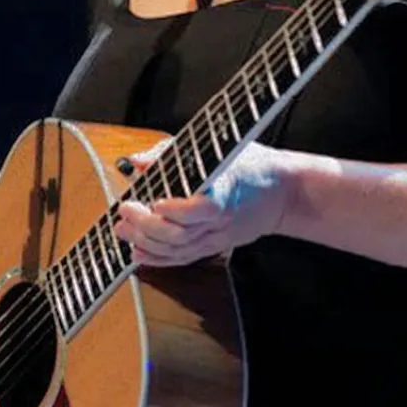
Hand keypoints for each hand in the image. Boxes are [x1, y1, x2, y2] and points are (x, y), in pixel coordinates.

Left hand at [115, 141, 290, 265]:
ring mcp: (218, 236)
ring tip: (124, 229)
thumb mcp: (216, 148)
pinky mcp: (215, 246)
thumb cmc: (251, 163)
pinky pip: (184, 258)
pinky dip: (159, 259)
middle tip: (125, 210)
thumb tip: (139, 162)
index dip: (176, 210)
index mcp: (226, 189)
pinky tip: (139, 253)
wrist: (282, 191)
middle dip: (147, 226)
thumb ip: (172, 154)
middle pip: (181, 233)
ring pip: (179, 249)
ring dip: (146, 242)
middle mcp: (221, 219)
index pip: (201, 208)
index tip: (154, 200)